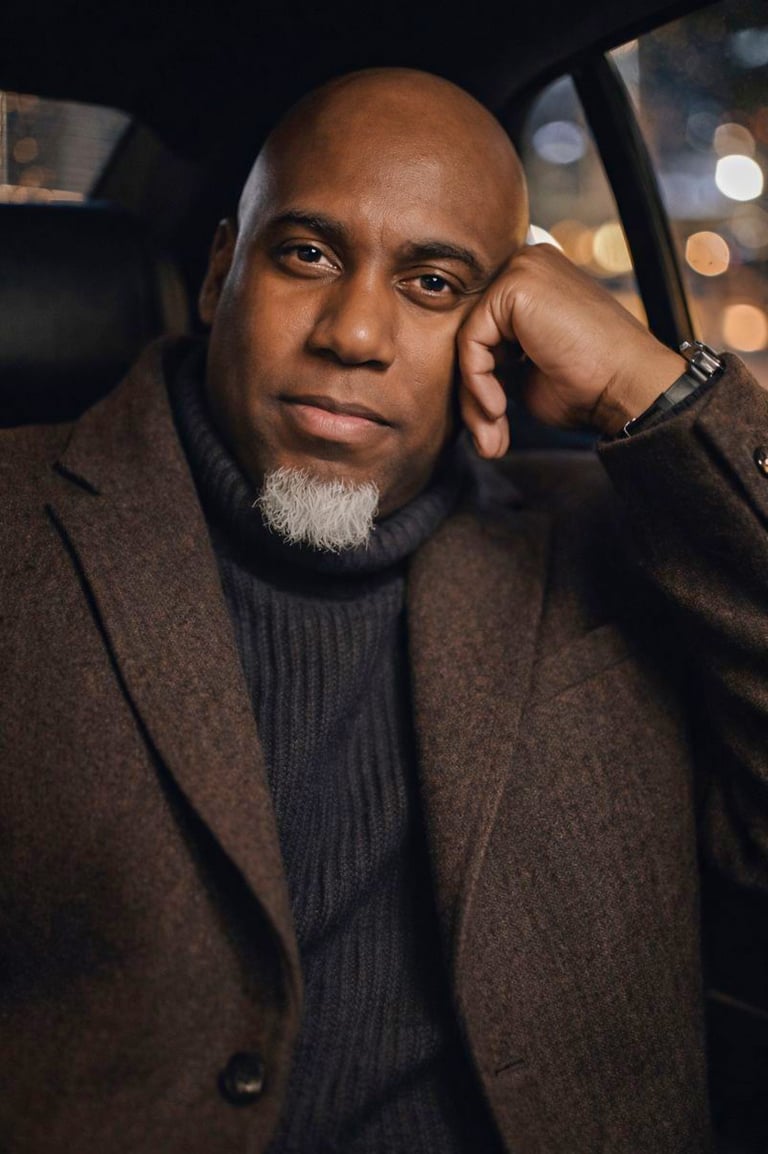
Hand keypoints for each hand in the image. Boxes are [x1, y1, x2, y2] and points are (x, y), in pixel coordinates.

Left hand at [457, 243, 685, 457]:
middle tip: (490, 439)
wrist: (628, 387)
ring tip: (494, 434)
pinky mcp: (515, 285)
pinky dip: (477, 381)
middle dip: (475, 394)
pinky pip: (471, 340)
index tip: (493, 425)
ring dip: (475, 397)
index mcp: (534, 283)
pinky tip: (499, 407)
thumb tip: (463, 384)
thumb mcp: (529, 374)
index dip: (483, 383)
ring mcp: (523, 269)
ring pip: (468, 340)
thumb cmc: (590, 386)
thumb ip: (496, 363)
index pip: (485, 332)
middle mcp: (528, 266)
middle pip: (473, 334)